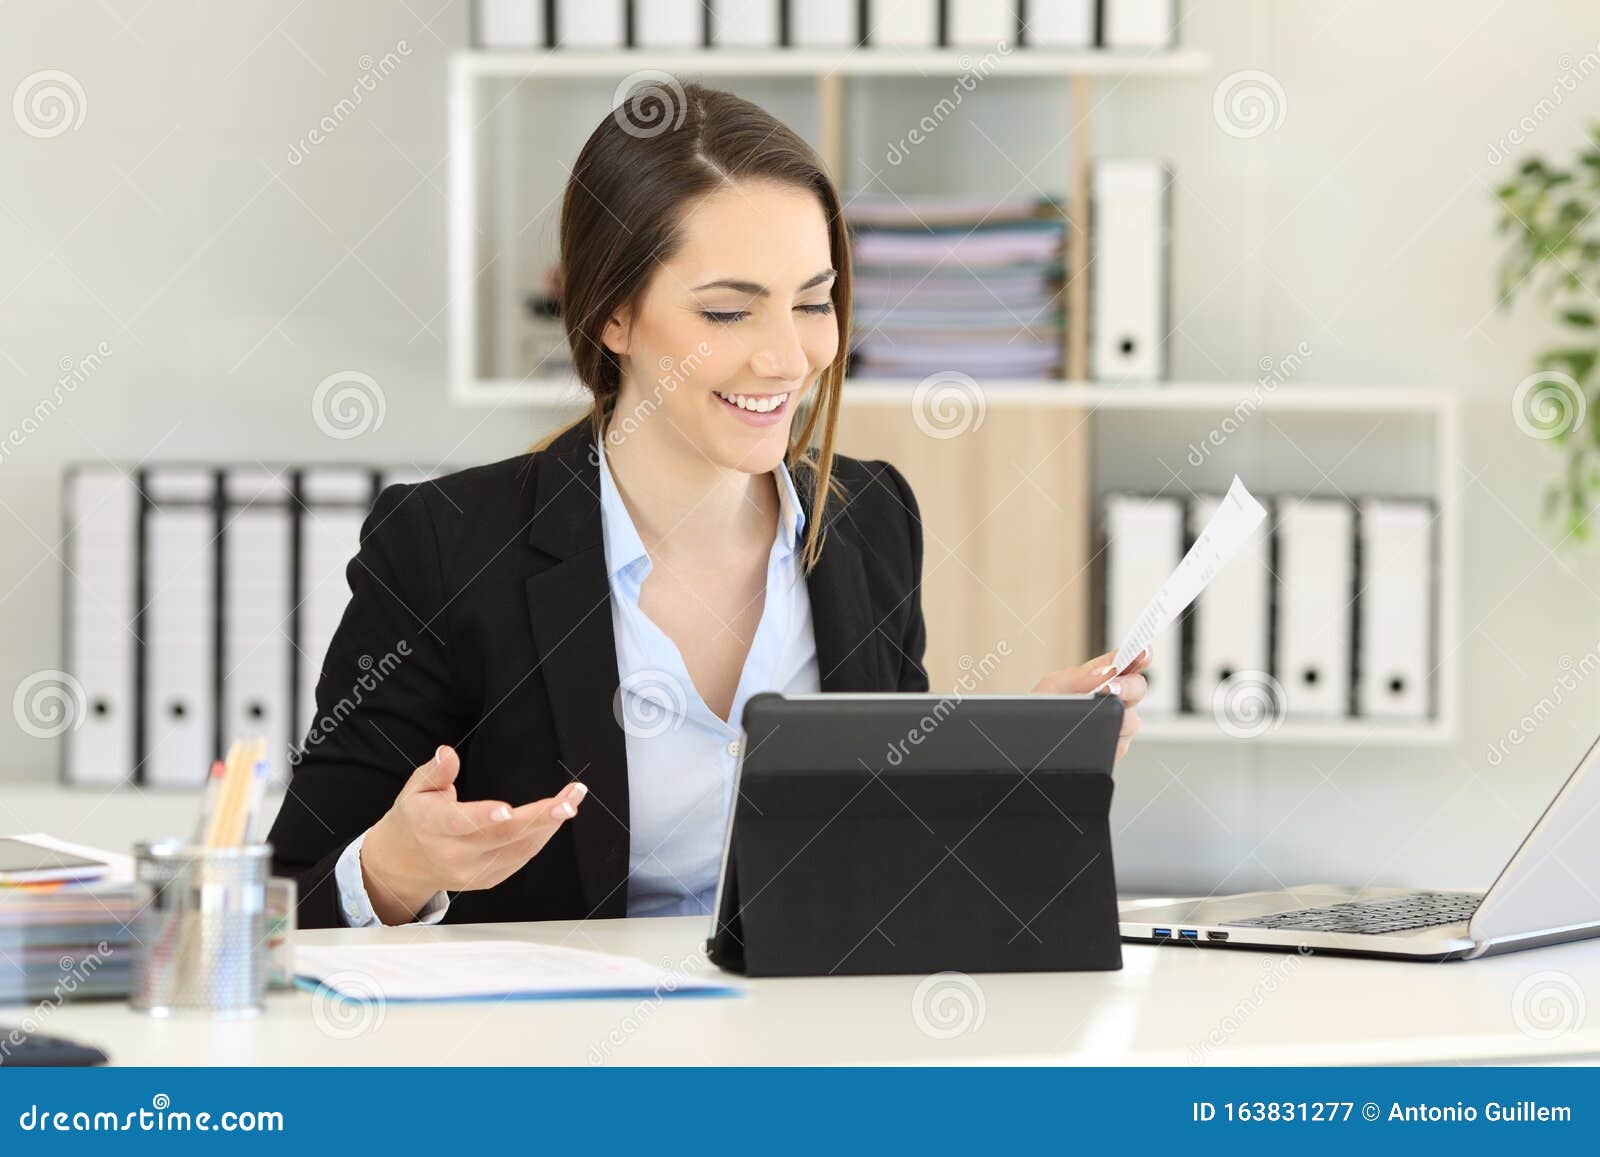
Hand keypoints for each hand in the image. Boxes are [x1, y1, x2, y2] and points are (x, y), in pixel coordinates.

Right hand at [359, 744, 586, 924]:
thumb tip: (447, 753)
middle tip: (569, 801)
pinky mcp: (487, 880)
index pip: (458, 823)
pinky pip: (521, 858)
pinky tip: (555, 818)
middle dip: (539, 818)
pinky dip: (541, 837)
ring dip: (549, 825)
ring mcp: (472, 871)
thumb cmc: (415, 818)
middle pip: (501, 837)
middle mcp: (453, 853)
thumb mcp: (416, 789)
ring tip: (572, 800)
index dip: (483, 817)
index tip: (508, 810)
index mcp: (431, 826)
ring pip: (518, 849)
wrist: (405, 863)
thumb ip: (435, 772)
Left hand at [1031, 648, 1150, 761]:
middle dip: (1128, 686)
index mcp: (1103, 676)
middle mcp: (1116, 698)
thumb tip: (1105, 674)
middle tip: (1111, 688)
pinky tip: (1093, 736)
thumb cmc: (1042, 709)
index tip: (1142, 653)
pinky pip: (1121, 744)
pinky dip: (1108, 738)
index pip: (1129, 661)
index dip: (1140, 655)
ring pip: (1132, 719)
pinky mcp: (1114, 748)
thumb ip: (1079, 676)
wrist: (1031, 741)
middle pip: (1138, 688)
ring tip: (1096, 714)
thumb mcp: (1052, 686)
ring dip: (1115, 716)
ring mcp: (1118, 723)